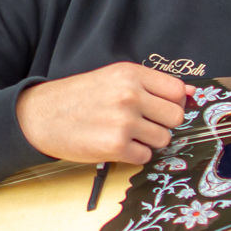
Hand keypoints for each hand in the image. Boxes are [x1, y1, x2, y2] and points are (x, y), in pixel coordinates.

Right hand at [16, 62, 188, 164]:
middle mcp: (130, 95)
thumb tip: (190, 94)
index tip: (158, 109)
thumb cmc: (77, 98)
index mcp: (130, 74)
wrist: (40, 116)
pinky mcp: (115, 146)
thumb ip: (149, 85)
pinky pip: (145, 156)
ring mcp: (124, 121)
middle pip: (175, 117)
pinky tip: (114, 145)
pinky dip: (133, 155)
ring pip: (163, 139)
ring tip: (124, 134)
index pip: (177, 91)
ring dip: (148, 141)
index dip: (172, 103)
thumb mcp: (112, 78)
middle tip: (140, 124)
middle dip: (161, 124)